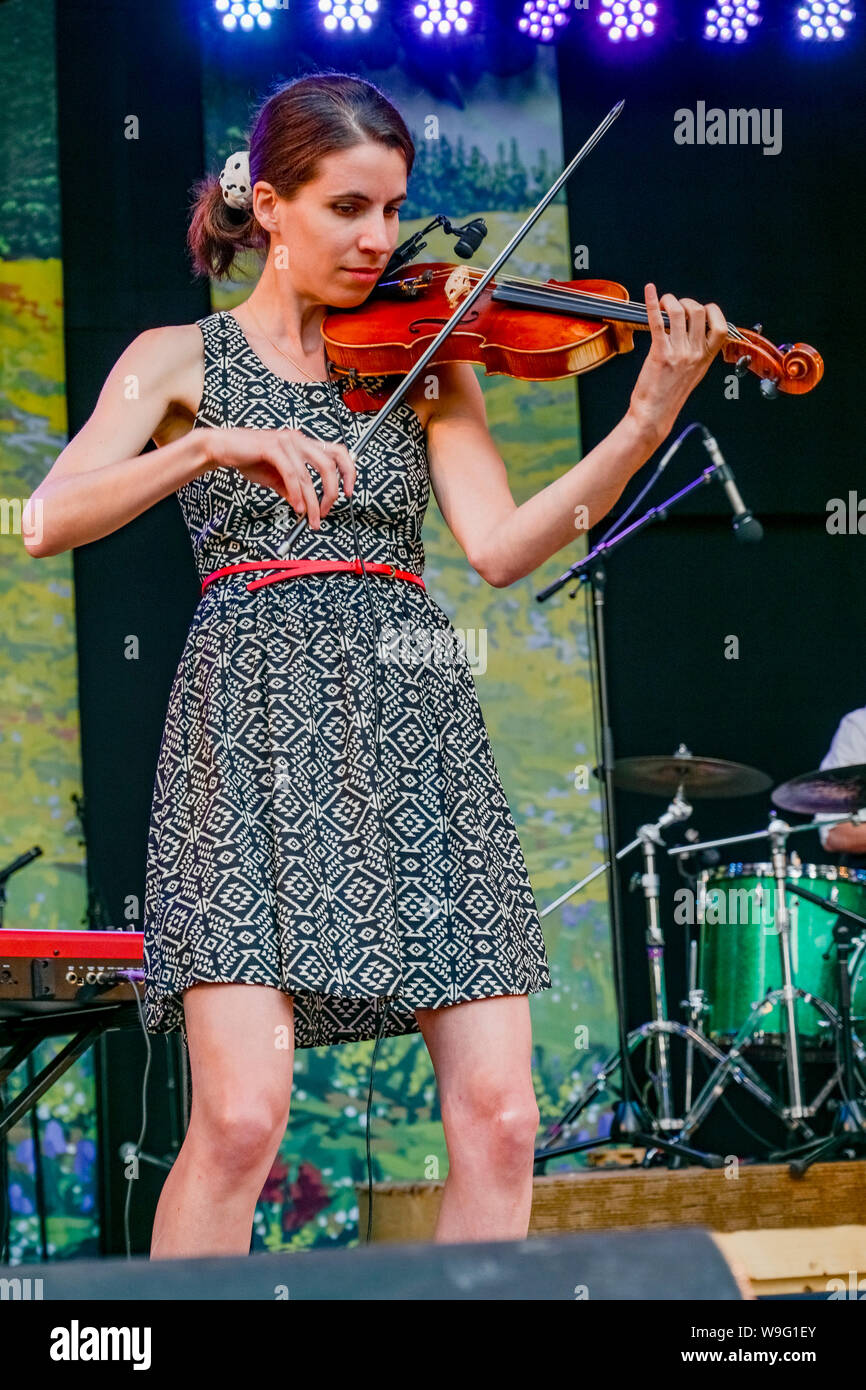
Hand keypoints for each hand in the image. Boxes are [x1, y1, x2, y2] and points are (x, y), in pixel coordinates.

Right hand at [203, 427, 355, 528]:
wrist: (222, 448)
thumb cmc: (249, 458)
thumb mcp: (276, 478)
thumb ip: (293, 489)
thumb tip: (305, 507)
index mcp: (304, 443)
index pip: (337, 452)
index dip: (349, 471)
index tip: (349, 492)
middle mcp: (299, 439)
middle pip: (329, 465)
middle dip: (331, 493)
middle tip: (326, 512)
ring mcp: (287, 441)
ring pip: (309, 476)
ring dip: (312, 502)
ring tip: (310, 518)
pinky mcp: (273, 447)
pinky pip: (292, 475)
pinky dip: (296, 495)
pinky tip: (296, 507)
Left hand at [628, 283, 727, 442]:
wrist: (654, 415)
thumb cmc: (669, 396)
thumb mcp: (693, 373)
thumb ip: (697, 352)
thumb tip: (694, 331)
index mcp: (706, 358)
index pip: (721, 326)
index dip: (712, 311)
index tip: (700, 309)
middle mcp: (695, 354)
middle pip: (699, 312)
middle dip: (687, 302)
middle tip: (675, 306)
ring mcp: (678, 353)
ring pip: (679, 312)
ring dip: (670, 301)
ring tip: (663, 303)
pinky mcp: (660, 354)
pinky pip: (657, 322)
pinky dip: (653, 303)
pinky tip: (649, 292)